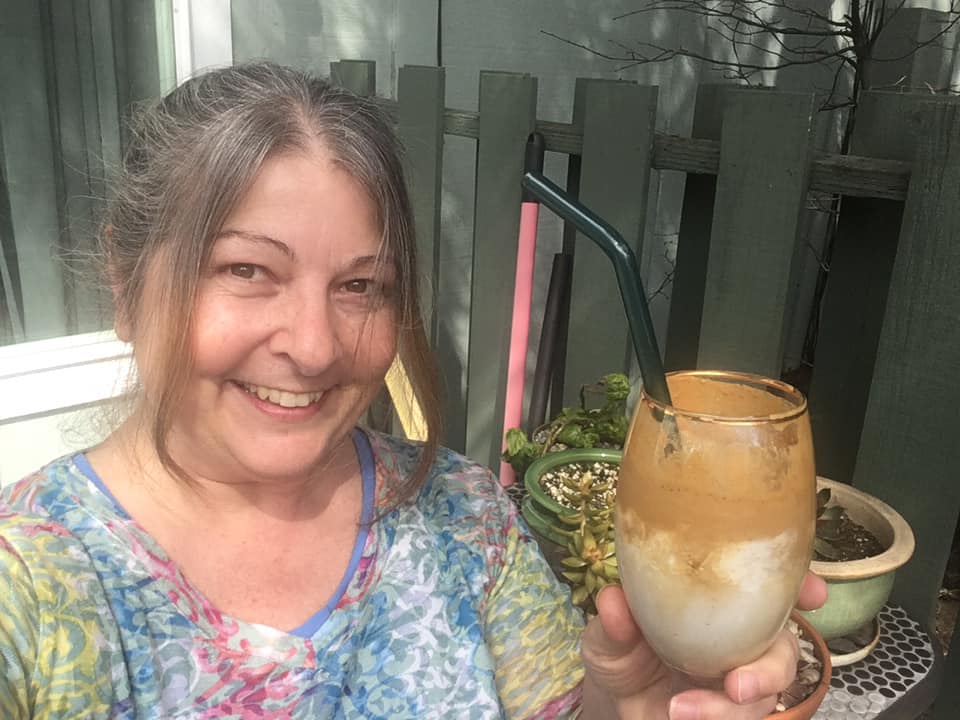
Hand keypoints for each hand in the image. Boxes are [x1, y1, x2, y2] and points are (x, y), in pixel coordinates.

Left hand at [580, 572, 827, 718]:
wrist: (615, 705)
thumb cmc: (620, 652)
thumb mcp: (607, 637)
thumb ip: (614, 624)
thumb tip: (613, 600)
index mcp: (719, 603)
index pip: (770, 587)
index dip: (800, 586)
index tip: (813, 593)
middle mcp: (740, 639)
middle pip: (783, 649)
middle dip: (771, 669)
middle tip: (736, 685)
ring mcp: (739, 678)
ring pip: (766, 694)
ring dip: (730, 709)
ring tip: (680, 711)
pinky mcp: (732, 712)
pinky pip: (746, 718)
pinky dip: (717, 718)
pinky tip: (682, 715)